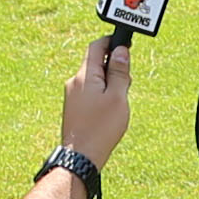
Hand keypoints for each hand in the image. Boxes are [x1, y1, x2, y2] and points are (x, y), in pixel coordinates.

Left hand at [60, 38, 134, 165]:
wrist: (81, 155)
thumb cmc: (101, 128)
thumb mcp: (117, 97)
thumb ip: (120, 72)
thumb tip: (121, 51)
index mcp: (85, 75)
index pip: (97, 46)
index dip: (112, 42)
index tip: (126, 47)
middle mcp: (75, 82)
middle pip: (96, 62)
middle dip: (114, 67)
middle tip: (125, 84)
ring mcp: (72, 95)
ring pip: (94, 78)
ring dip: (109, 83)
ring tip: (118, 102)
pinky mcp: (73, 107)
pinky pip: (89, 91)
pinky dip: (102, 94)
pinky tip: (108, 111)